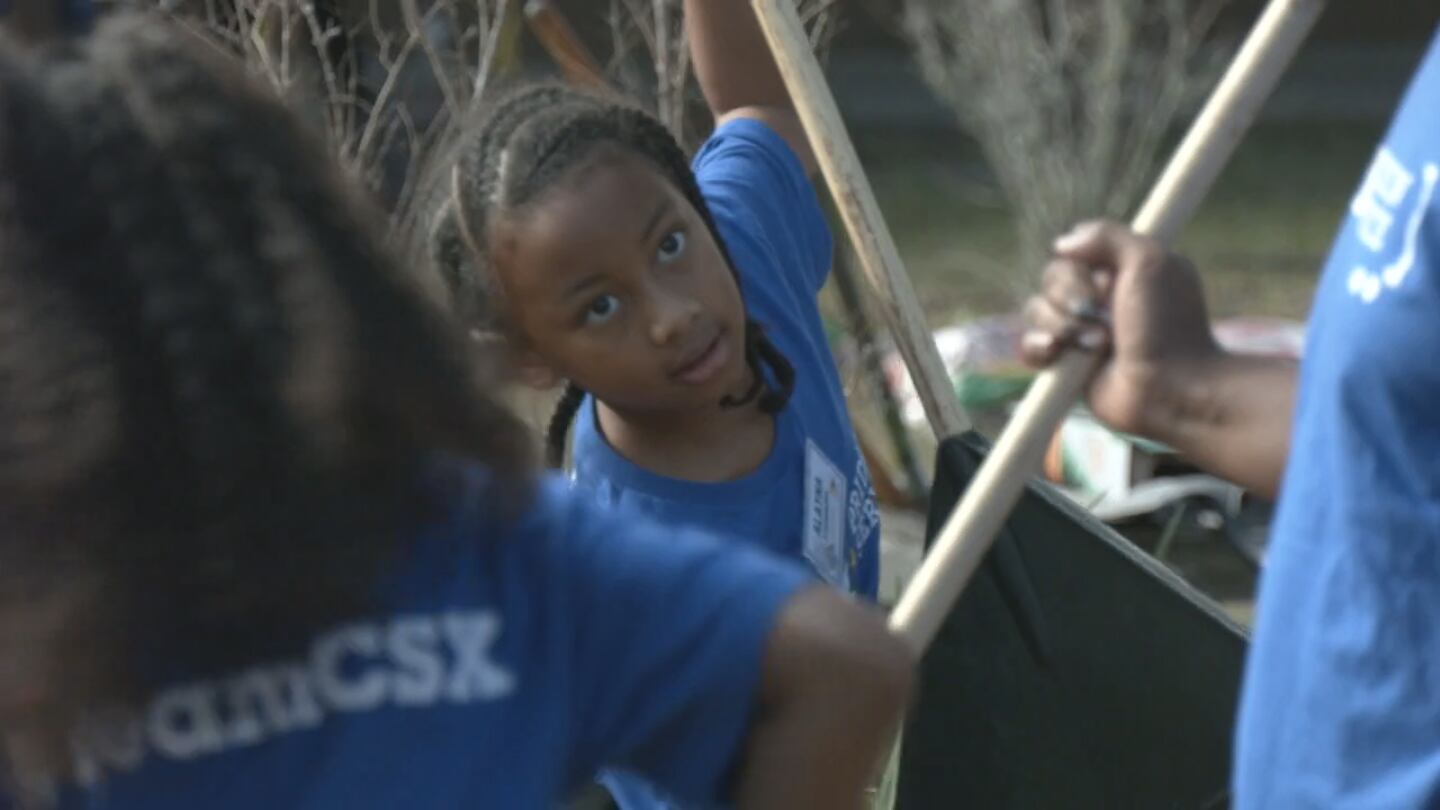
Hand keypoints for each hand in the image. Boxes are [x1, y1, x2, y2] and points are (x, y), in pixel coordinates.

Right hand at [1020, 220, 1220, 436]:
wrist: (1171, 387)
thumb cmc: (1169, 325)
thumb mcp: (1149, 261)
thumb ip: (1107, 235)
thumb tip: (1062, 244)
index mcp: (1120, 271)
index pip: (1073, 251)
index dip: (1079, 263)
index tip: (1104, 278)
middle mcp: (1098, 299)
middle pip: (1051, 278)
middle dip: (1070, 296)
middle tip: (1100, 314)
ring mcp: (1080, 332)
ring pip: (1037, 311)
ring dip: (1062, 325)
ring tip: (1096, 345)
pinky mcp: (1066, 364)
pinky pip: (1029, 346)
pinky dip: (1037, 347)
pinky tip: (1056, 352)